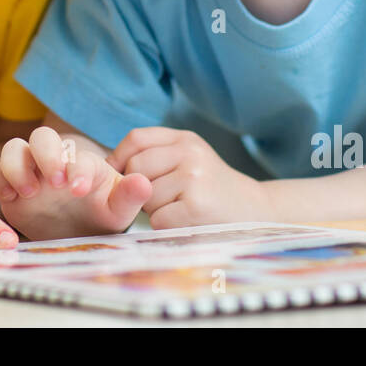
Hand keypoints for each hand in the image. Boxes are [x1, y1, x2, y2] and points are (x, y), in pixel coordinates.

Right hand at [0, 125, 150, 239]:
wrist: (78, 234)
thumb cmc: (101, 215)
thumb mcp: (119, 209)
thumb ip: (130, 195)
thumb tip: (143, 182)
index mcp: (82, 161)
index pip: (76, 155)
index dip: (76, 169)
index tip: (79, 191)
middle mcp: (54, 160)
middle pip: (42, 137)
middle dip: (46, 155)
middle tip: (55, 184)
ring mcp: (30, 171)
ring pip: (13, 148)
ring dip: (17, 166)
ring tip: (29, 193)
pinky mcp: (10, 187)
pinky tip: (11, 201)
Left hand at [107, 127, 270, 228]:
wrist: (256, 212)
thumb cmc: (213, 189)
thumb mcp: (191, 159)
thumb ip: (157, 155)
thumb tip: (109, 166)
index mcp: (185, 139)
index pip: (136, 139)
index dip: (119, 158)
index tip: (119, 176)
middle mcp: (190, 153)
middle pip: (135, 169)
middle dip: (140, 189)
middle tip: (162, 199)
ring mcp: (193, 178)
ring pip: (145, 197)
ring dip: (155, 211)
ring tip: (181, 209)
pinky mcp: (195, 205)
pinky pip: (157, 219)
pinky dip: (166, 226)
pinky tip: (187, 222)